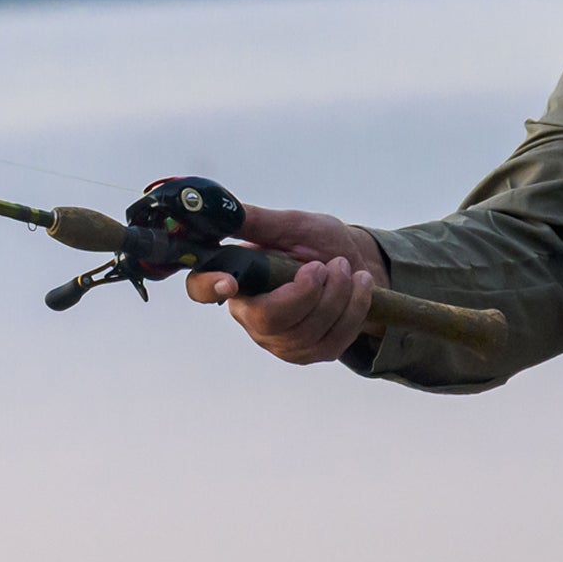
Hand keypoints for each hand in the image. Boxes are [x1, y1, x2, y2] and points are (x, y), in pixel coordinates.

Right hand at [183, 203, 387, 363]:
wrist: (358, 265)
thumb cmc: (320, 244)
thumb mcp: (292, 225)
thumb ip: (258, 221)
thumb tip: (219, 207)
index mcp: (237, 280)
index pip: (202, 289)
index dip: (209, 287)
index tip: (228, 281)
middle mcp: (251, 315)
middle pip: (268, 319)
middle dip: (307, 292)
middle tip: (325, 265)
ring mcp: (279, 340)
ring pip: (305, 332)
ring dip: (337, 295)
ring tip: (346, 268)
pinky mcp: (309, 353)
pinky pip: (332, 340)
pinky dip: (353, 308)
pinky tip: (360, 287)